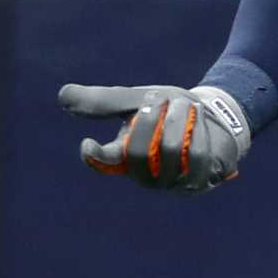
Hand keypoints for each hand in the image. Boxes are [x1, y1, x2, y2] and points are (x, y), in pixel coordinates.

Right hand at [58, 83, 251, 191]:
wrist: (213, 117)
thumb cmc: (169, 111)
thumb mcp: (139, 99)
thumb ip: (105, 101)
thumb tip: (63, 95)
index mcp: (123, 156)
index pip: (103, 162)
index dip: (94, 157)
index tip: (89, 145)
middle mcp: (143, 175)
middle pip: (138, 153)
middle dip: (149, 120)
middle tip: (160, 97)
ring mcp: (171, 182)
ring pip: (169, 151)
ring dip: (177, 120)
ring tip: (184, 102)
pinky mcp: (197, 181)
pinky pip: (196, 156)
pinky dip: (198, 130)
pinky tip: (199, 116)